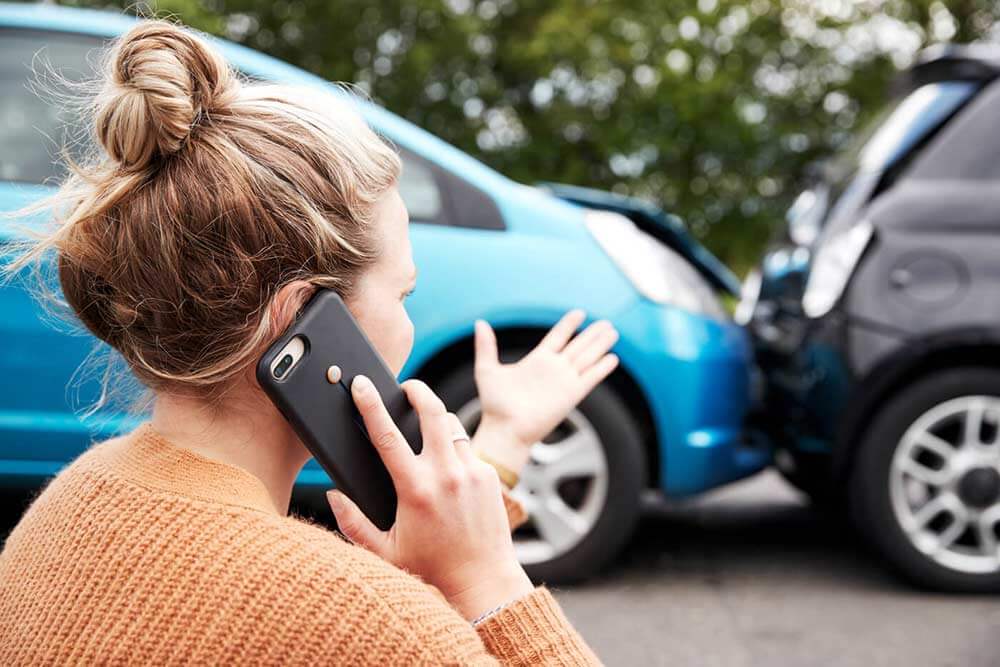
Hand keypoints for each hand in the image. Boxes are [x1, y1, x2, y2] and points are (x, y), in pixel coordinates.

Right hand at [327, 374, 532, 620]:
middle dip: (417, 389)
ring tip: (425, 426)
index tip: (362, 384)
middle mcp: (446, 475)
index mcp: (415, 490)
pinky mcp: (489, 476)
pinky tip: (446, 465)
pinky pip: (468, 448)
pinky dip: (454, 448)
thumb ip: (352, 522)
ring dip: (437, 419)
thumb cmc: (431, 569)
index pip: (387, 435)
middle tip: (406, 386)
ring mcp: (472, 472)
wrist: (483, 582)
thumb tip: (332, 494)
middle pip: (431, 410)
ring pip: (452, 425)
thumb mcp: (383, 551)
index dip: (371, 404)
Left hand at [472, 310, 618, 475]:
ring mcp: (564, 381)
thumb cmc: (494, 405)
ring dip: (600, 345)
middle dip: (592, 334)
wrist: (505, 430)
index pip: (557, 337)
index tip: (579, 313)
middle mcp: (553, 369)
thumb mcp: (487, 370)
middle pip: (577, 346)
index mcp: (536, 361)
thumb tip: (480, 322)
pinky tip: (613, 358)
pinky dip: (601, 368)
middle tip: (606, 322)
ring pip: (587, 357)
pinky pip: (590, 378)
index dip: (569, 325)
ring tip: (612, 332)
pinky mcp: (571, 395)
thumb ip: (486, 346)